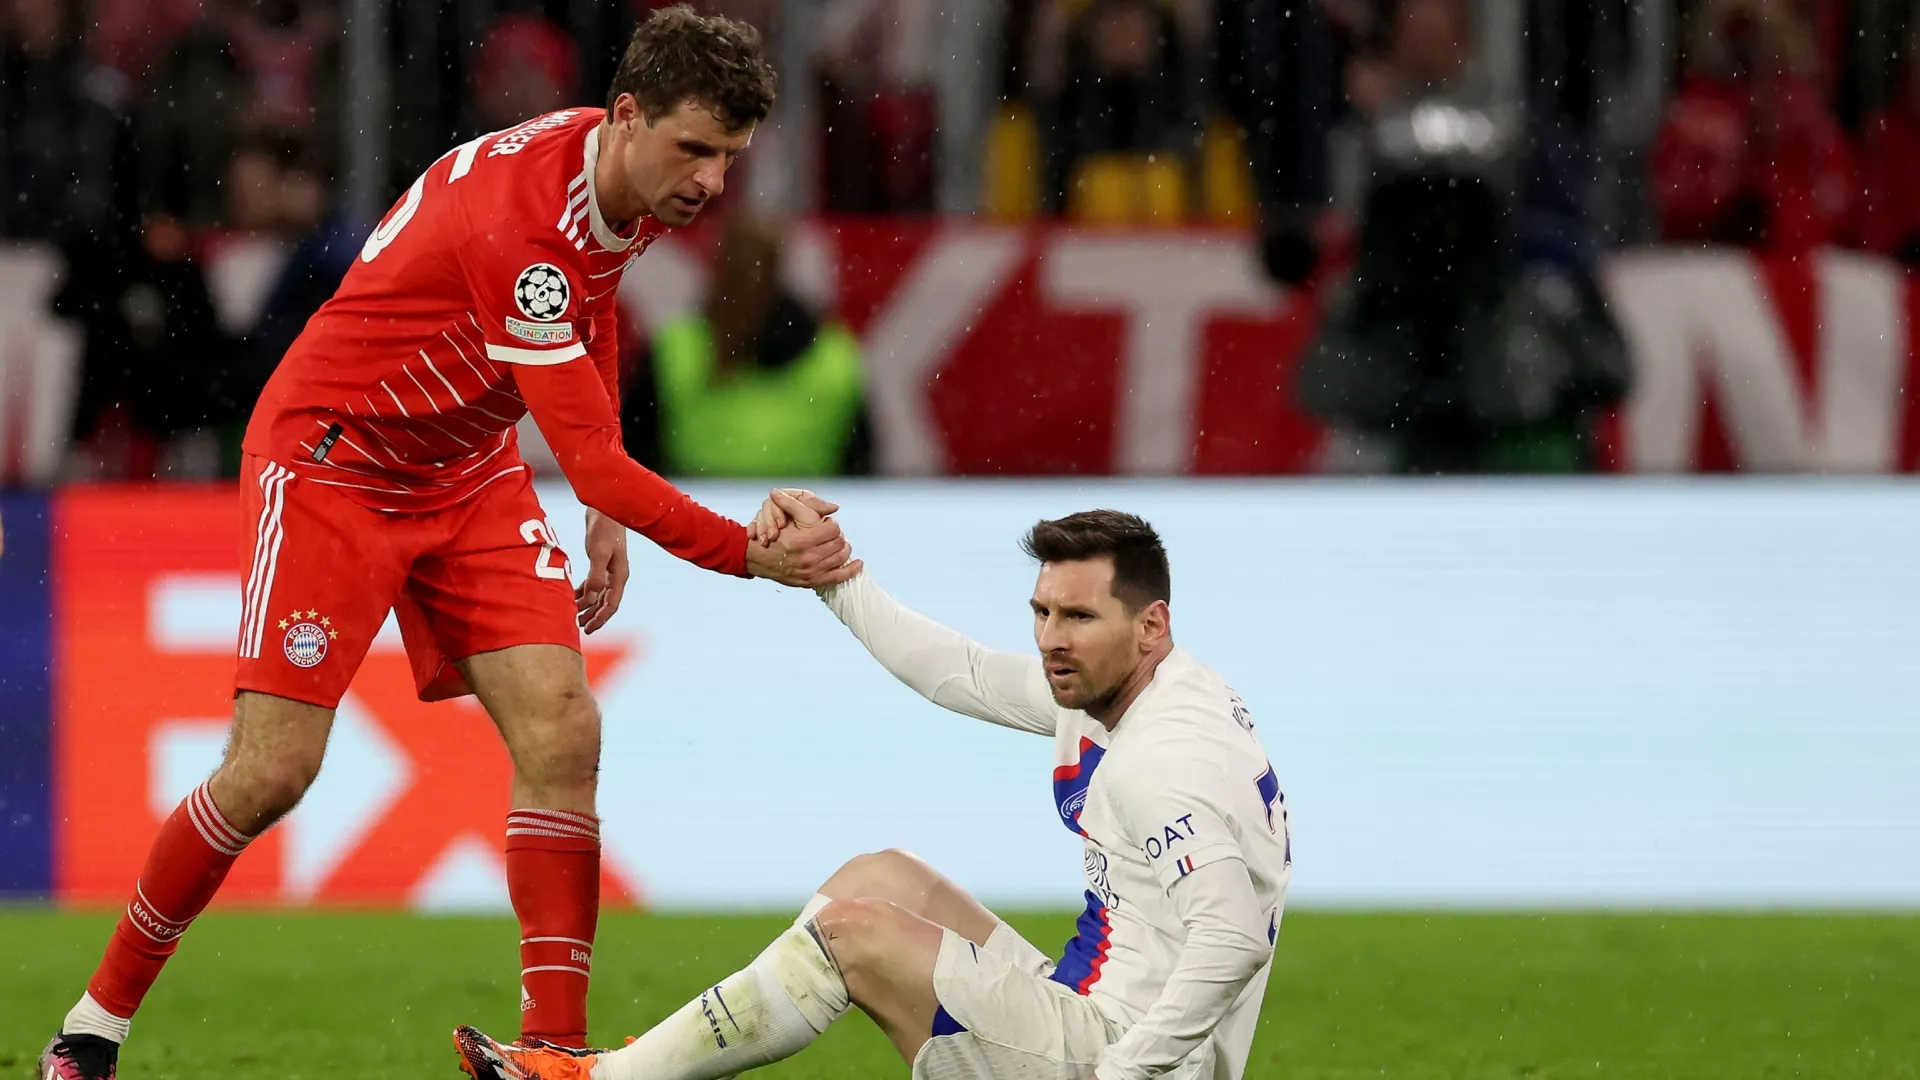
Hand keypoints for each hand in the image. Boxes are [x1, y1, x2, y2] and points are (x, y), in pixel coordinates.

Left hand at [575, 509, 629, 633]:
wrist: (605, 510)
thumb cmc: (604, 530)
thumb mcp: (599, 553)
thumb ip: (596, 576)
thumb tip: (591, 597)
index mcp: (620, 576)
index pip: (611, 604)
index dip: (600, 618)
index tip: (588, 629)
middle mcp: (617, 576)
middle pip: (606, 603)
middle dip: (594, 616)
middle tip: (580, 628)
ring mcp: (610, 570)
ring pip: (599, 595)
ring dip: (588, 606)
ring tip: (575, 616)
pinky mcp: (601, 563)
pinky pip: (593, 584)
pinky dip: (584, 593)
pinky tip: (574, 597)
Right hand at [744, 489, 862, 587]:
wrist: (757, 558)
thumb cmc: (772, 535)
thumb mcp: (782, 517)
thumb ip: (797, 504)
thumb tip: (814, 496)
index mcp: (802, 540)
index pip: (833, 528)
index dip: (831, 523)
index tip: (825, 523)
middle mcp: (808, 557)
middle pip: (840, 542)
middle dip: (837, 535)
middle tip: (830, 533)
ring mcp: (811, 571)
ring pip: (841, 556)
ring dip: (844, 548)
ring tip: (838, 543)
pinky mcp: (812, 581)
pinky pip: (839, 577)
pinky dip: (852, 570)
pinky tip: (859, 564)